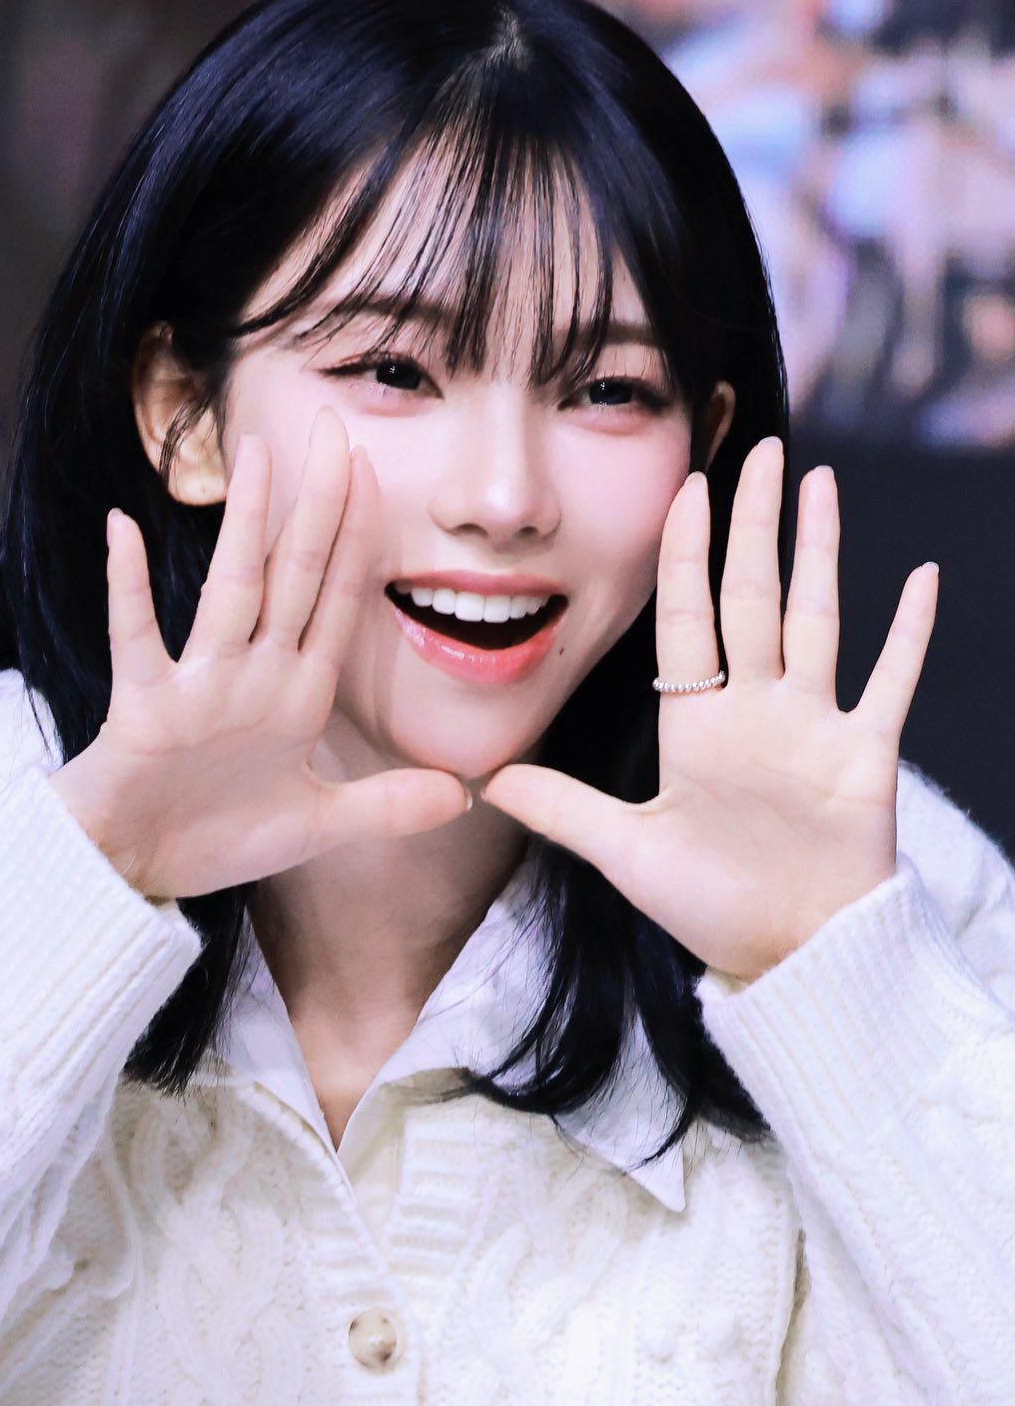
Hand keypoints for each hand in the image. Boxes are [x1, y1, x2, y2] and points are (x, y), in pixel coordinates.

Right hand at [51, 407, 468, 899]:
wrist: (133, 872)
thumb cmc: (214, 838)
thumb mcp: (316, 824)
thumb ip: (386, 806)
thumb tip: (464, 797)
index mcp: (296, 694)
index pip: (338, 602)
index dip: (360, 540)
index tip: (374, 473)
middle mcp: (253, 676)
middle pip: (294, 575)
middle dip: (319, 504)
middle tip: (334, 427)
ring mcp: (199, 687)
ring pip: (231, 591)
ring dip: (246, 525)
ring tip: (258, 455)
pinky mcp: (145, 707)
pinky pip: (137, 638)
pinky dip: (129, 586)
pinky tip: (124, 528)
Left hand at [481, 437, 938, 981]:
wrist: (790, 955)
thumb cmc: (710, 906)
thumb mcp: (627, 851)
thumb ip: (564, 808)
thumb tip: (485, 779)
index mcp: (698, 721)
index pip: (688, 616)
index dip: (685, 553)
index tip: (687, 489)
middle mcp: (757, 709)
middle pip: (753, 596)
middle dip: (754, 525)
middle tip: (762, 450)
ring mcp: (814, 726)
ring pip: (817, 617)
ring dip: (820, 552)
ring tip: (820, 484)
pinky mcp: (865, 756)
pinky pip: (890, 681)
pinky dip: (908, 633)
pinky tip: (921, 577)